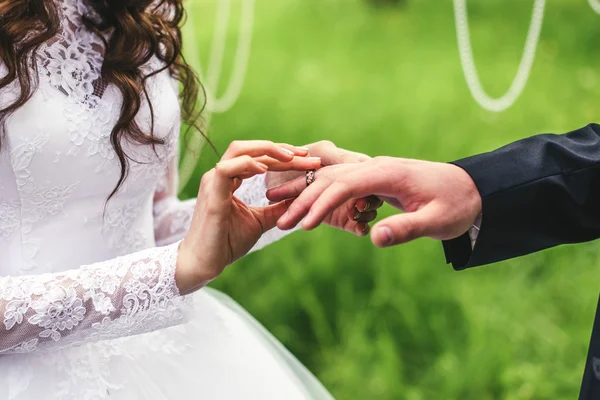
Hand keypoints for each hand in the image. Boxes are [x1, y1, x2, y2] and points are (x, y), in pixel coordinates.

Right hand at [176, 141, 321, 293]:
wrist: (205, 263)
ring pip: (239, 151)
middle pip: (251, 149)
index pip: (258, 157)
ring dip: (267, 151)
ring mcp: (213, 182)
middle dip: (280, 149)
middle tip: (307, 155)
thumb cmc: (228, 243)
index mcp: (230, 179)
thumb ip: (278, 208)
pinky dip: (246, 165)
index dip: (283, 155)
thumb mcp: (260, 221)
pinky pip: (226, 170)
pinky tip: (265, 169)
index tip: (307, 159)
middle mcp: (220, 175)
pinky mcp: (212, 195)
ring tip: (291, 158)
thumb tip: (300, 198)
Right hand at [267, 156, 481, 247]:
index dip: (321, 204)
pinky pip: (341, 183)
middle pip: (331, 179)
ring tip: (283, 212)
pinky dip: (321, 194)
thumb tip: (375, 239)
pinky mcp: (375, 178)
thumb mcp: (438, 221)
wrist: (472, 189)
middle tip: (280, 221)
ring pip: (332, 179)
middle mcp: (376, 167)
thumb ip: (407, 229)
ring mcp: (374, 171)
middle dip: (304, 199)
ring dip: (307, 195)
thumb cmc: (457, 205)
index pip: (345, 185)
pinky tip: (307, 206)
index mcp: (388, 173)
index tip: (304, 225)